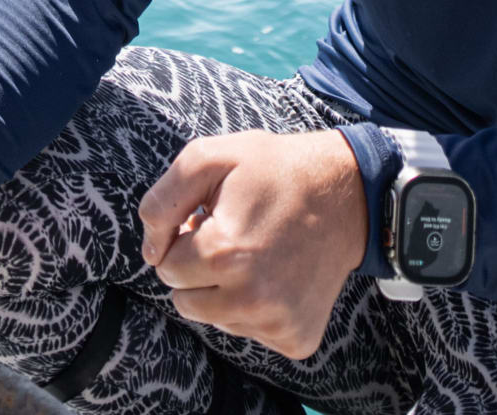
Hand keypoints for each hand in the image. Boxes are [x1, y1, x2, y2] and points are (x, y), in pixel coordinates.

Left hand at [137, 129, 367, 361]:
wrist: (346, 195)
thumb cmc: (273, 171)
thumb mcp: (210, 158)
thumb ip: (162, 201)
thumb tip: (150, 253)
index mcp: (224, 252)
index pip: (165, 267)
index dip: (183, 241)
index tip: (209, 222)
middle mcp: (252, 298)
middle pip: (185, 302)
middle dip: (198, 272)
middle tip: (233, 238)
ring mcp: (278, 323)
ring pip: (216, 320)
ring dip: (226, 292)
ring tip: (257, 254)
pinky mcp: (297, 339)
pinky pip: (250, 333)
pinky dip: (256, 309)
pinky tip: (277, 277)